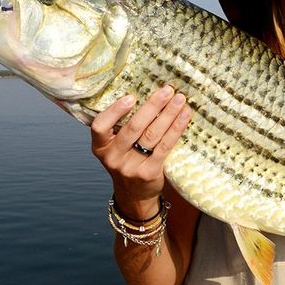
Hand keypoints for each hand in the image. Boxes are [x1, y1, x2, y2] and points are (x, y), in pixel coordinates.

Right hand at [91, 85, 192, 217]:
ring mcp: (130, 167)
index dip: (115, 111)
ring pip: (151, 135)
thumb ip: (122, 127)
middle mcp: (112, 157)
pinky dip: (176, 129)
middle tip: (167, 90)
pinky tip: (184, 116)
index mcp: (100, 147)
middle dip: (153, 106)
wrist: (134, 195)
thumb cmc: (127, 161)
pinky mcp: (148, 172)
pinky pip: (165, 146)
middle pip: (133, 127)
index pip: (100, 126)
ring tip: (179, 99)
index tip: (131, 97)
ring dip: (168, 114)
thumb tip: (148, 94)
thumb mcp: (116, 147)